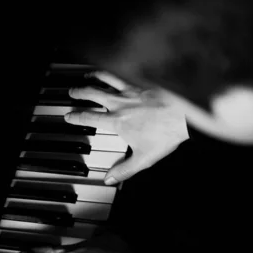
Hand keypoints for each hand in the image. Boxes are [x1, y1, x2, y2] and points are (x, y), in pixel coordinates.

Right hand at [66, 71, 188, 183]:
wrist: (184, 116)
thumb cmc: (165, 135)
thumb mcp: (144, 159)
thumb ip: (124, 170)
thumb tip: (109, 179)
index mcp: (117, 121)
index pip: (89, 117)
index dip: (75, 116)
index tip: (68, 115)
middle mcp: (121, 103)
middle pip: (93, 93)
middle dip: (79, 92)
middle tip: (72, 92)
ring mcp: (131, 91)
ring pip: (106, 79)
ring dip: (94, 77)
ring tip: (87, 77)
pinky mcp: (143, 84)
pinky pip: (124, 76)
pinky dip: (115, 73)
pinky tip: (116, 73)